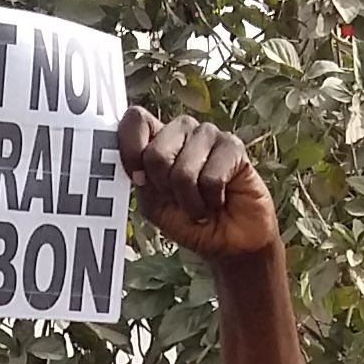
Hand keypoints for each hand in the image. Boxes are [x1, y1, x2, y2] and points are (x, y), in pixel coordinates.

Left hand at [118, 107, 279, 261]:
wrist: (229, 242)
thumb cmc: (192, 222)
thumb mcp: (155, 207)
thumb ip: (142, 183)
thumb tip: (138, 169)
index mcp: (158, 139)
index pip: (135, 121)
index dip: (130, 151)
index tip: (139, 179)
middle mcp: (182, 131)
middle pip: (155, 153)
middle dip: (165, 188)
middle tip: (179, 198)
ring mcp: (208, 135)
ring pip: (183, 170)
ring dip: (190, 200)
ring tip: (200, 203)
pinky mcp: (233, 147)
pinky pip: (211, 179)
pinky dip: (211, 200)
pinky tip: (218, 200)